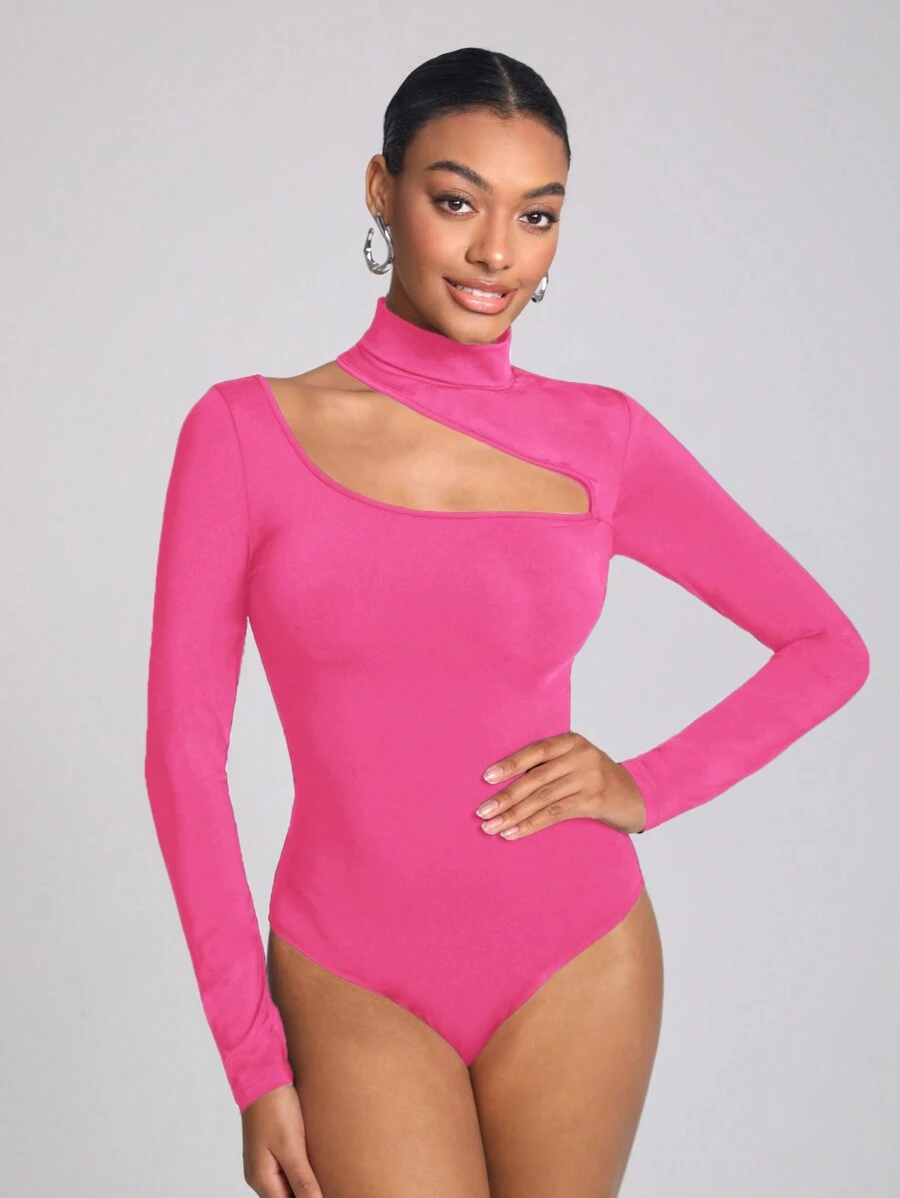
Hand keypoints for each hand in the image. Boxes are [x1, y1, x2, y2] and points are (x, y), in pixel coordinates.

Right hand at [241, 1083, 322, 1196]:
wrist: (262, 1075)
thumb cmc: (274, 1107)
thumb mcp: (291, 1145)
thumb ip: (302, 1180)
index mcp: (262, 1178)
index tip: (327, 1192)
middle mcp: (258, 1175)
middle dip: (306, 1195)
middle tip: (330, 1185)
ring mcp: (262, 1162)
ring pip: (285, 1186)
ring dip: (302, 1185)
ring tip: (324, 1178)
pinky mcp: (269, 1149)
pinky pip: (284, 1171)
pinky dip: (298, 1173)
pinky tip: (313, 1164)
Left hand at [476, 731, 646, 838]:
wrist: (636, 795)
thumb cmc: (595, 778)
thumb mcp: (576, 761)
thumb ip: (549, 764)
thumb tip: (503, 782)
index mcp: (571, 741)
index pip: (535, 751)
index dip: (509, 764)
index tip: (486, 778)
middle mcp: (581, 756)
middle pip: (536, 778)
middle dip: (506, 796)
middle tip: (482, 811)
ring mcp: (590, 778)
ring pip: (543, 799)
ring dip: (513, 815)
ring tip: (491, 827)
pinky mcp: (595, 801)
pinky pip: (555, 814)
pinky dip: (531, 825)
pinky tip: (513, 833)